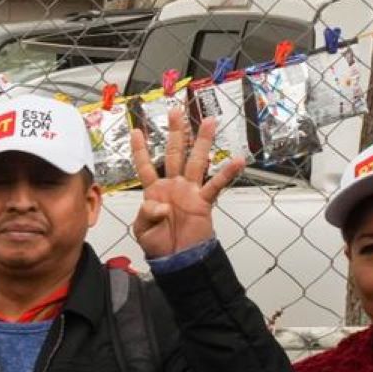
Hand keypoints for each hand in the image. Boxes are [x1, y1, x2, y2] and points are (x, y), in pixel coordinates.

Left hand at [129, 108, 242, 258]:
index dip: (140, 149)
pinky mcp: (203, 201)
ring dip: (202, 142)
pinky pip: (216, 184)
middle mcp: (173, 185)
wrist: (177, 259)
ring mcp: (189, 191)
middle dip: (175, 133)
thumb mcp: (142, 229)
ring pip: (197, 161)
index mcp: (154, 190)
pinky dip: (226, 173)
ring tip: (209, 122)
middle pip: (174, 153)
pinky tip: (237, 160)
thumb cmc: (158, 244)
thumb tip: (163, 205)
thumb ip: (147, 213)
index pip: (145, 165)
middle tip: (176, 112)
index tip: (136, 131)